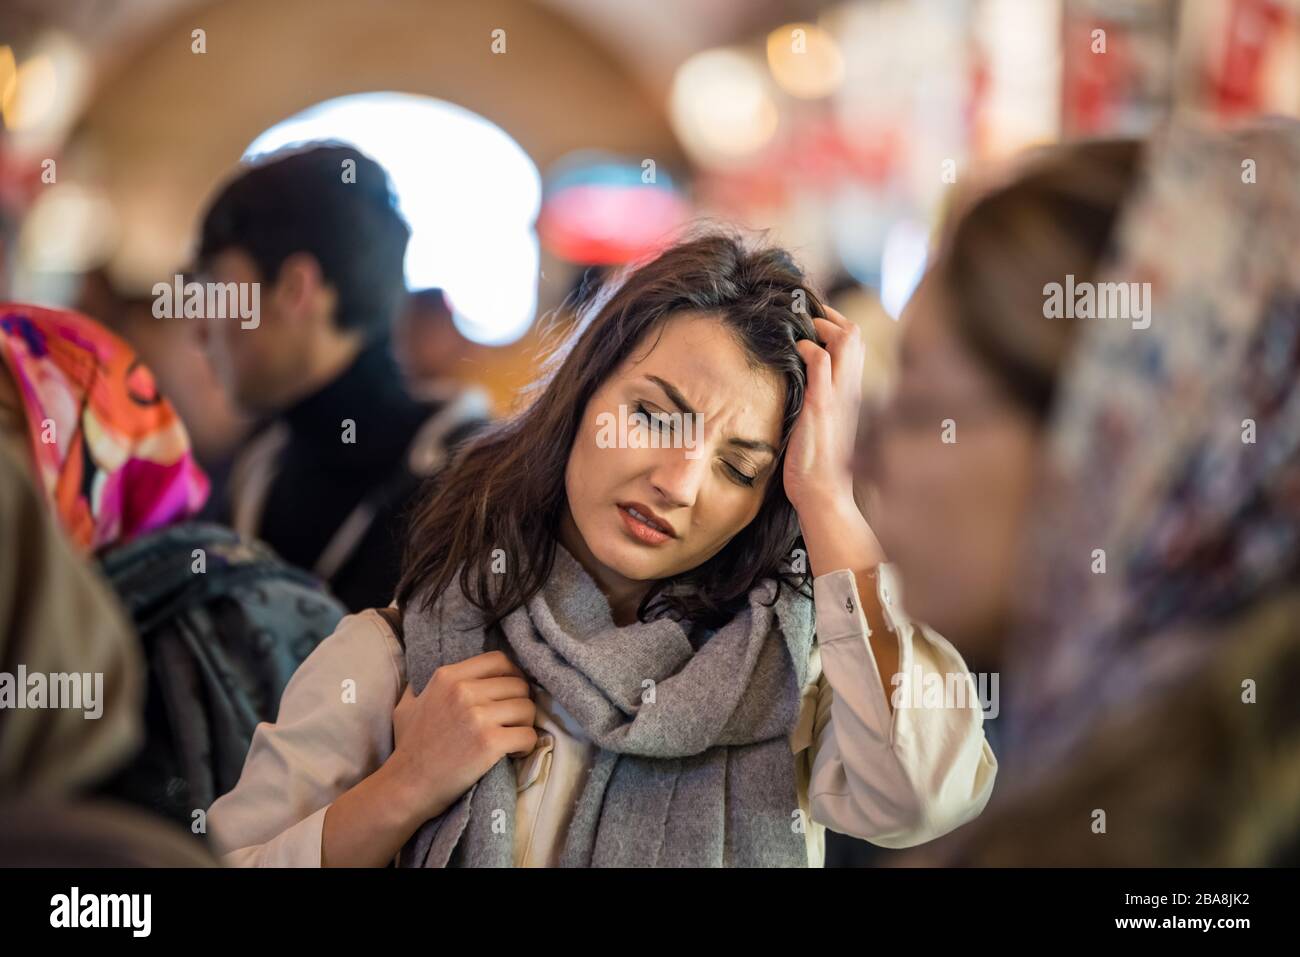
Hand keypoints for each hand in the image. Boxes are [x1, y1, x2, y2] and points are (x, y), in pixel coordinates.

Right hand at [388, 650, 537, 821]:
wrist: (406, 785)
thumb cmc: (408, 748)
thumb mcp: (408, 706)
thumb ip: (421, 686)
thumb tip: (423, 676)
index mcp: (447, 677)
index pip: (499, 661)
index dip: (512, 676)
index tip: (510, 694)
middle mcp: (463, 690)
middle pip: (518, 685)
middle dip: (520, 704)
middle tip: (512, 722)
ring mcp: (477, 716)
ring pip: (528, 709)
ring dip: (525, 725)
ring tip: (513, 738)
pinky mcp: (489, 742)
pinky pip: (528, 735)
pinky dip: (527, 745)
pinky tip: (514, 752)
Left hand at [784, 305, 865, 513]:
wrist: (825, 494)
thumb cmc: (819, 464)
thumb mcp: (823, 425)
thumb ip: (820, 401)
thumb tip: (802, 385)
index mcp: (851, 391)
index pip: (855, 342)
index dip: (835, 323)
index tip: (812, 321)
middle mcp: (850, 389)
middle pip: (854, 332)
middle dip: (828, 316)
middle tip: (802, 318)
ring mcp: (839, 395)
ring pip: (846, 339)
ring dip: (820, 325)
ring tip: (799, 330)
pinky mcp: (822, 405)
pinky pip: (821, 362)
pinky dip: (808, 348)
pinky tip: (794, 351)